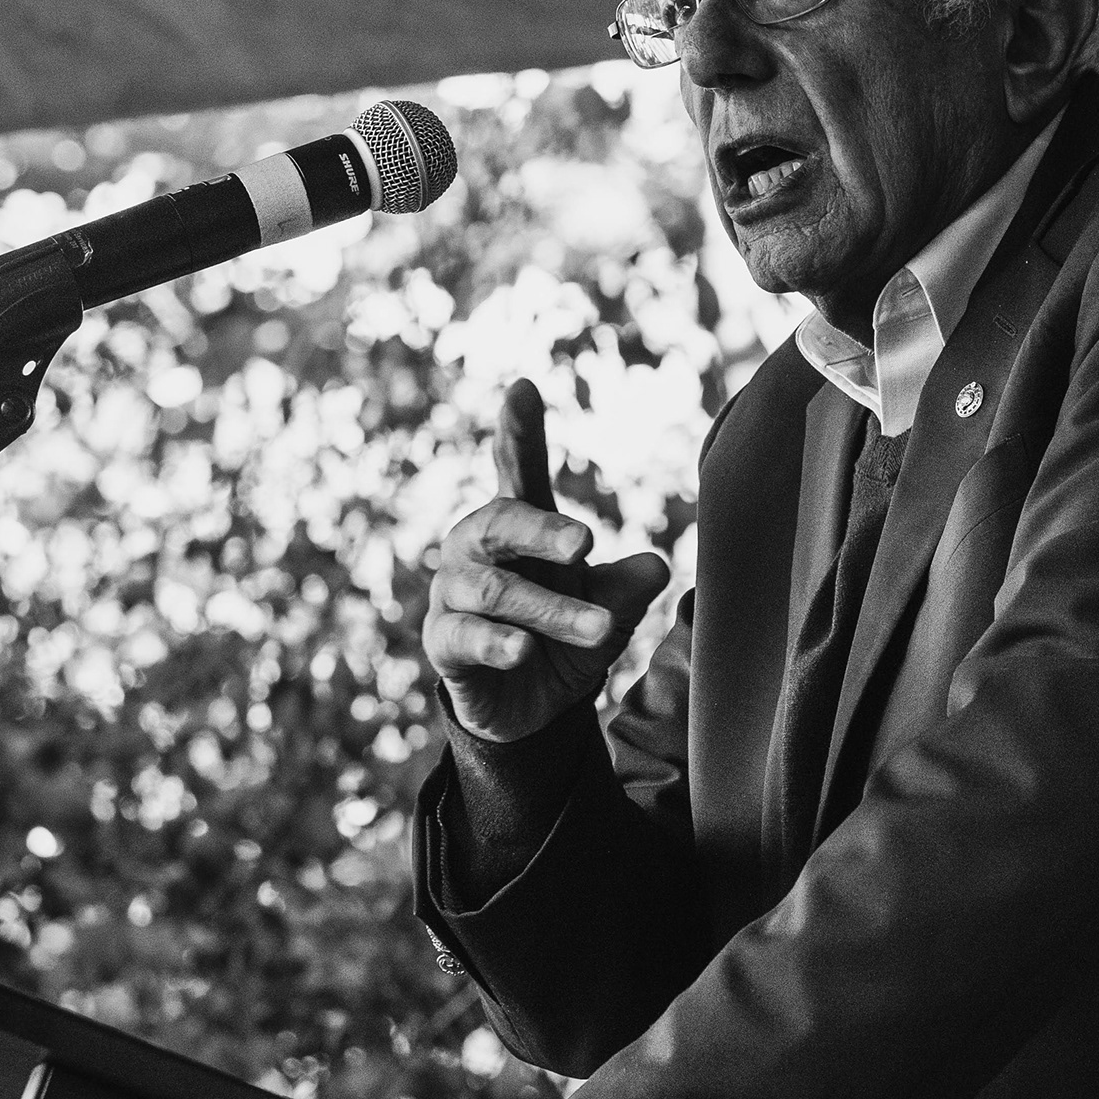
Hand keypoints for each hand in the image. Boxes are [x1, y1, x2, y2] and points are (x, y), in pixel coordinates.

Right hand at [424, 380, 669, 742]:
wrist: (532, 709)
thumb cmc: (565, 637)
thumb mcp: (606, 611)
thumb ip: (625, 588)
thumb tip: (656, 566)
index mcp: (519, 527)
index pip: (518, 471)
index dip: (518, 432)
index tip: (522, 389)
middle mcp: (477, 550)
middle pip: (500, 523)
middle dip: (541, 530)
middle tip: (586, 543)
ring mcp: (453, 596)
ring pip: (496, 592)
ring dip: (551, 611)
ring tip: (601, 629)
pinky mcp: (442, 645)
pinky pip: (464, 638)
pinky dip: (497, 643)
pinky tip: (523, 652)